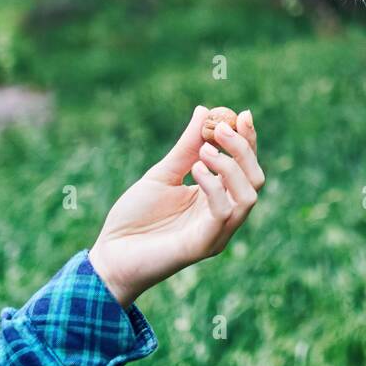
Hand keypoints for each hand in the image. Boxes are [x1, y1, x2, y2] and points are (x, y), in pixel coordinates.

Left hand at [89, 106, 263, 306]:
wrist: (110, 254)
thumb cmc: (135, 218)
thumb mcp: (162, 174)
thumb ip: (186, 147)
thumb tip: (204, 111)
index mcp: (216, 198)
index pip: (245, 167)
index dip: (248, 141)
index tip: (242, 114)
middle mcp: (223, 215)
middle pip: (254, 179)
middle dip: (243, 149)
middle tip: (220, 128)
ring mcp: (216, 232)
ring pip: (248, 196)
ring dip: (230, 166)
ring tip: (203, 152)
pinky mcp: (203, 245)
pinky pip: (223, 212)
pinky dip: (214, 186)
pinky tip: (195, 171)